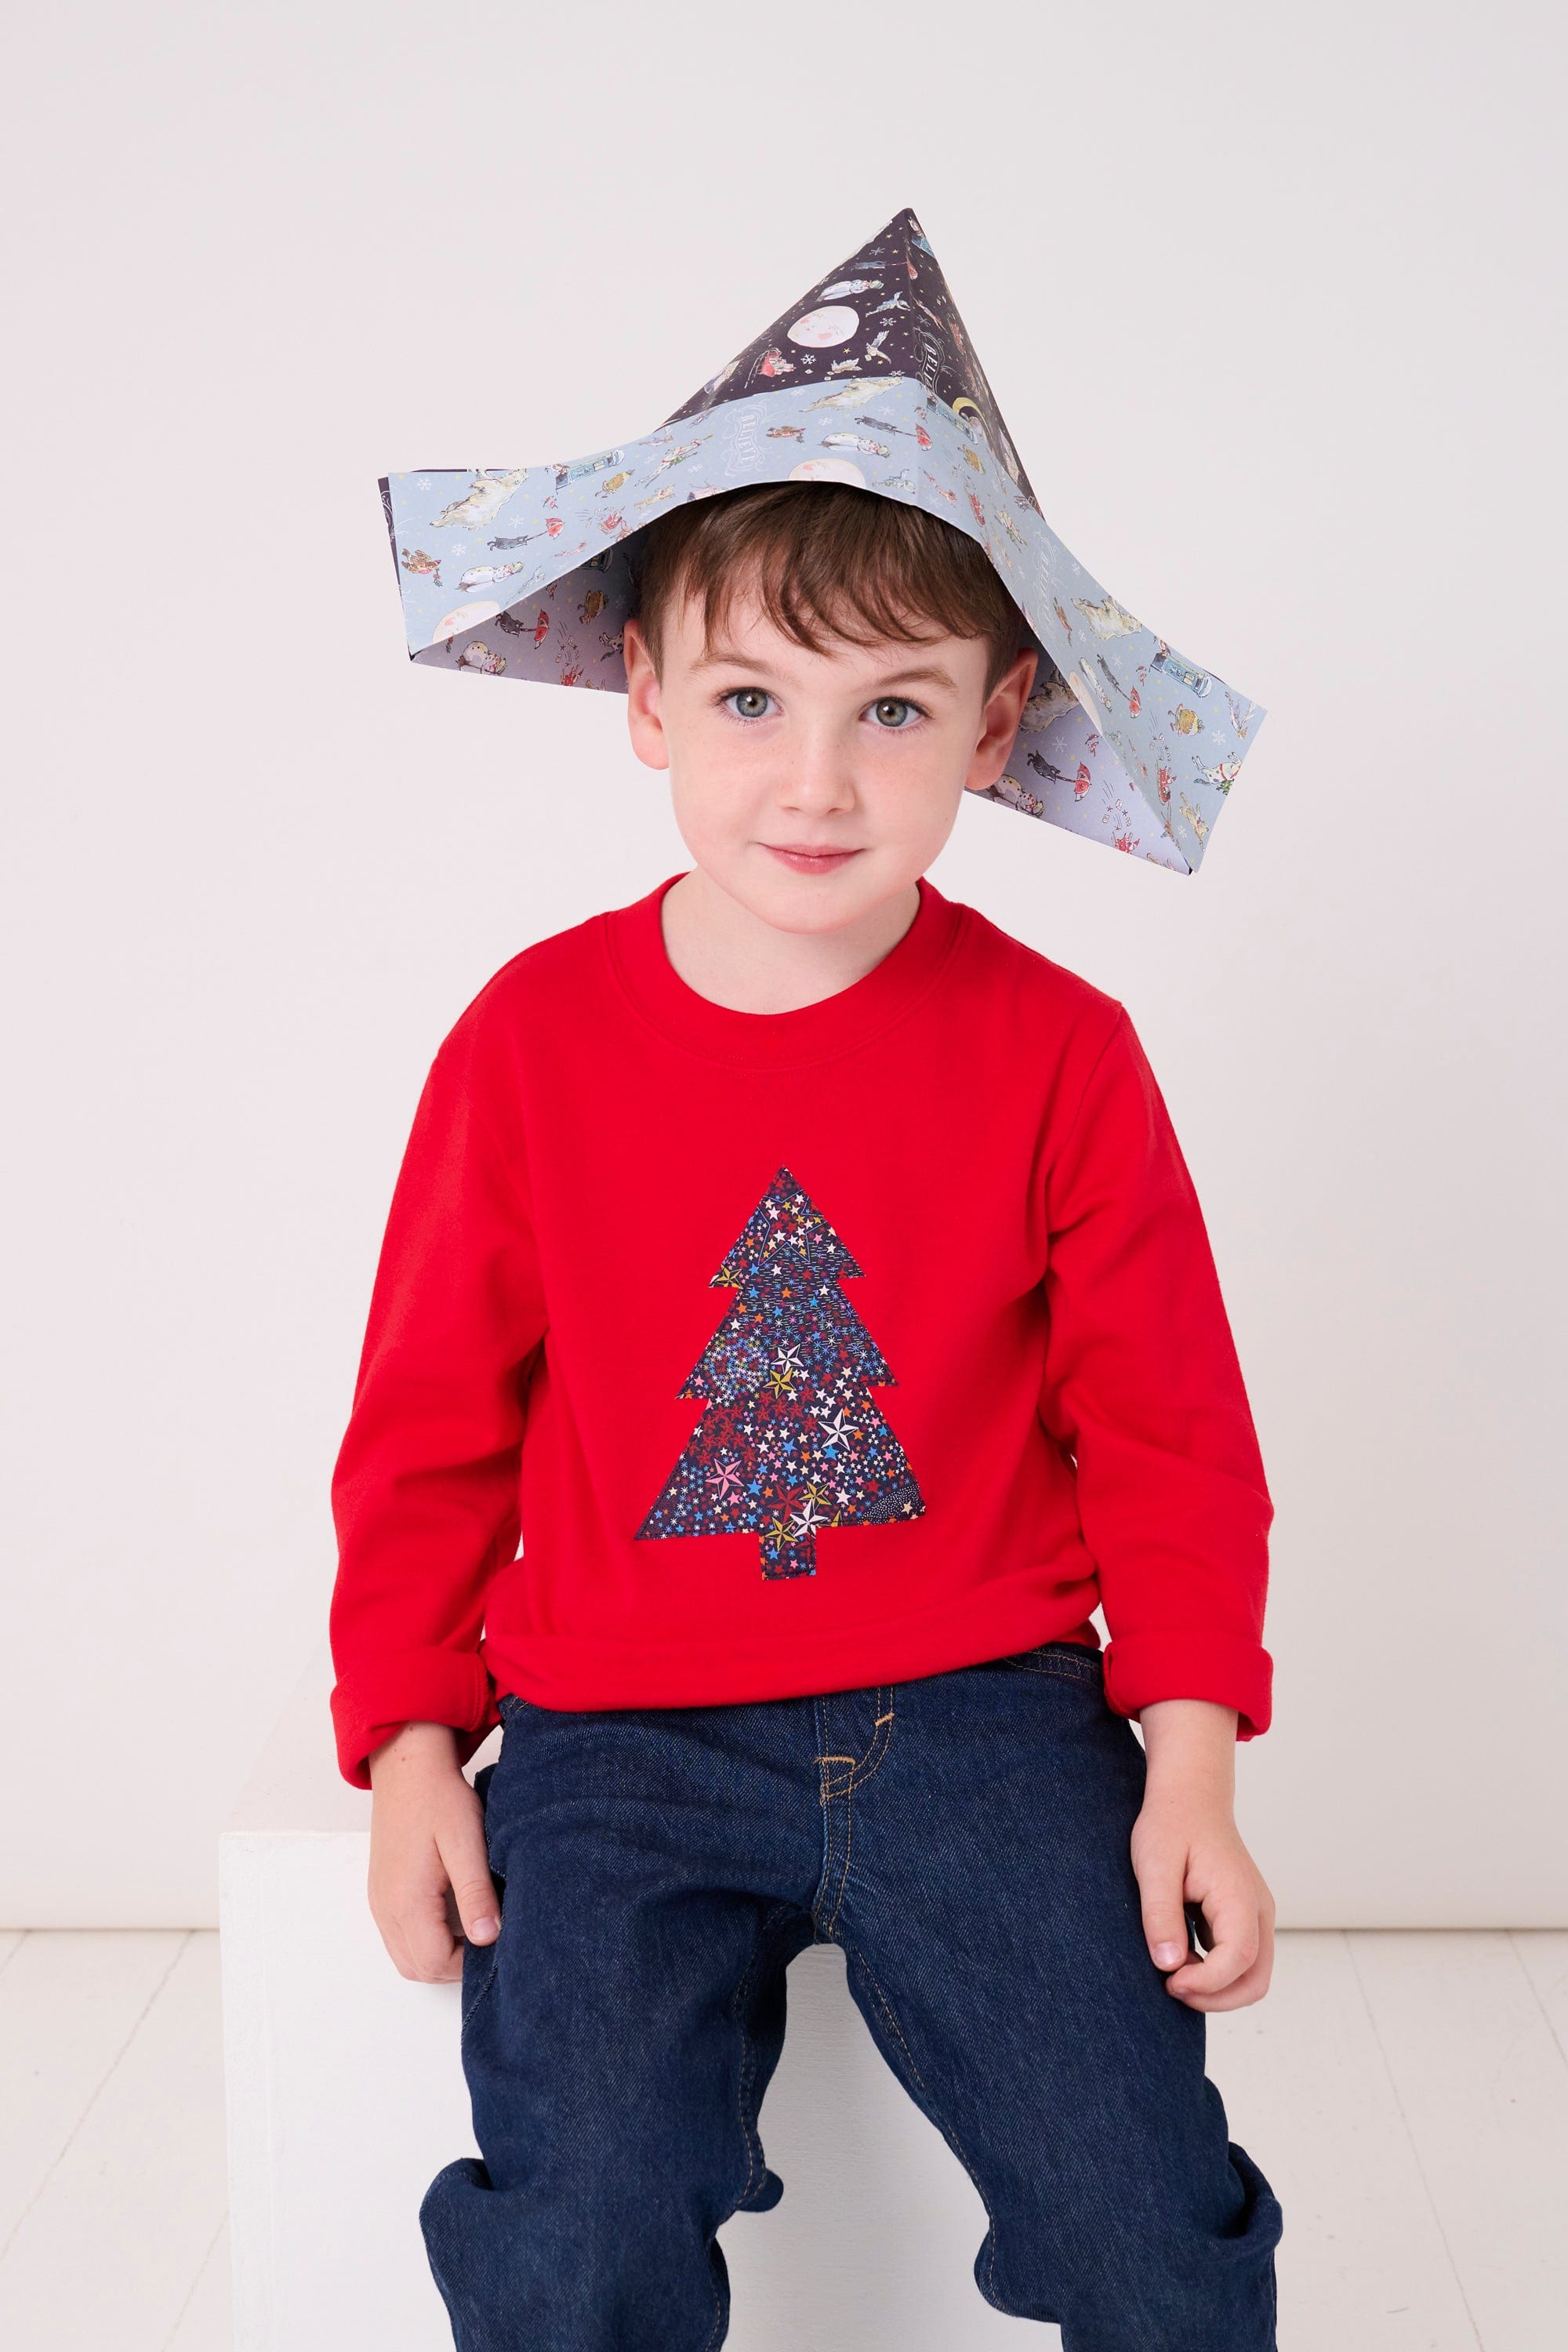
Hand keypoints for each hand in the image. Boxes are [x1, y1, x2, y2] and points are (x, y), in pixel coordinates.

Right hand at [365, 1721, 501, 1982]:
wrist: (407, 1766)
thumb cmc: (439, 1799)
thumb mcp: (466, 1842)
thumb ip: (476, 1893)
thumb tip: (487, 1939)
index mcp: (406, 1900)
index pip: (434, 1962)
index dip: (467, 1963)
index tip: (495, 1942)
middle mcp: (386, 1908)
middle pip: (416, 1968)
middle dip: (453, 1967)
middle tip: (486, 1940)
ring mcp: (379, 1901)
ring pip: (405, 1956)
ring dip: (437, 1956)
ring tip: (472, 1930)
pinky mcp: (381, 1892)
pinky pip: (398, 1936)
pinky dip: (423, 1941)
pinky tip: (450, 1918)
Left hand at [1130, 1698, 1274, 2011]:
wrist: (1191, 1796)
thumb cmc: (1171, 1825)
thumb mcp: (1154, 1865)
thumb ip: (1161, 1914)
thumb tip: (1168, 1965)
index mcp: (1239, 1896)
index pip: (1238, 1961)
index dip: (1205, 1983)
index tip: (1169, 1979)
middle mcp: (1258, 1909)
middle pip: (1256, 1981)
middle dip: (1215, 1999)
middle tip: (1171, 1986)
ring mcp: (1256, 1915)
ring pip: (1252, 1976)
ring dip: (1216, 1988)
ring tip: (1173, 1971)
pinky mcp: (1246, 1918)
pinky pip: (1242, 1961)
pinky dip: (1216, 1973)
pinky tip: (1182, 1955)